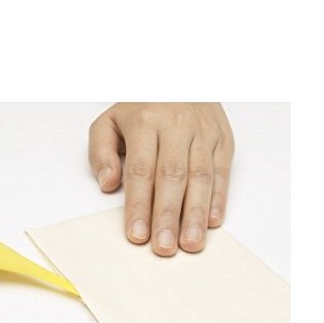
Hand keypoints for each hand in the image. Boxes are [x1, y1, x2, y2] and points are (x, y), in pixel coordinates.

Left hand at [89, 103, 233, 255]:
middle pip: (173, 177)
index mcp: (144, 122)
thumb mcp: (109, 121)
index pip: (142, 170)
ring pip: (201, 177)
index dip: (140, 205)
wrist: (181, 76)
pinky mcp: (223, 139)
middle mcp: (176, 126)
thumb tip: (108, 184)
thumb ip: (101, 152)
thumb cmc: (141, 107)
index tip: (137, 234)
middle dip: (168, 216)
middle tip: (165, 247)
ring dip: (196, 214)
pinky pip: (221, 172)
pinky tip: (212, 222)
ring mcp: (203, 132)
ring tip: (191, 243)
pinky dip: (218, 199)